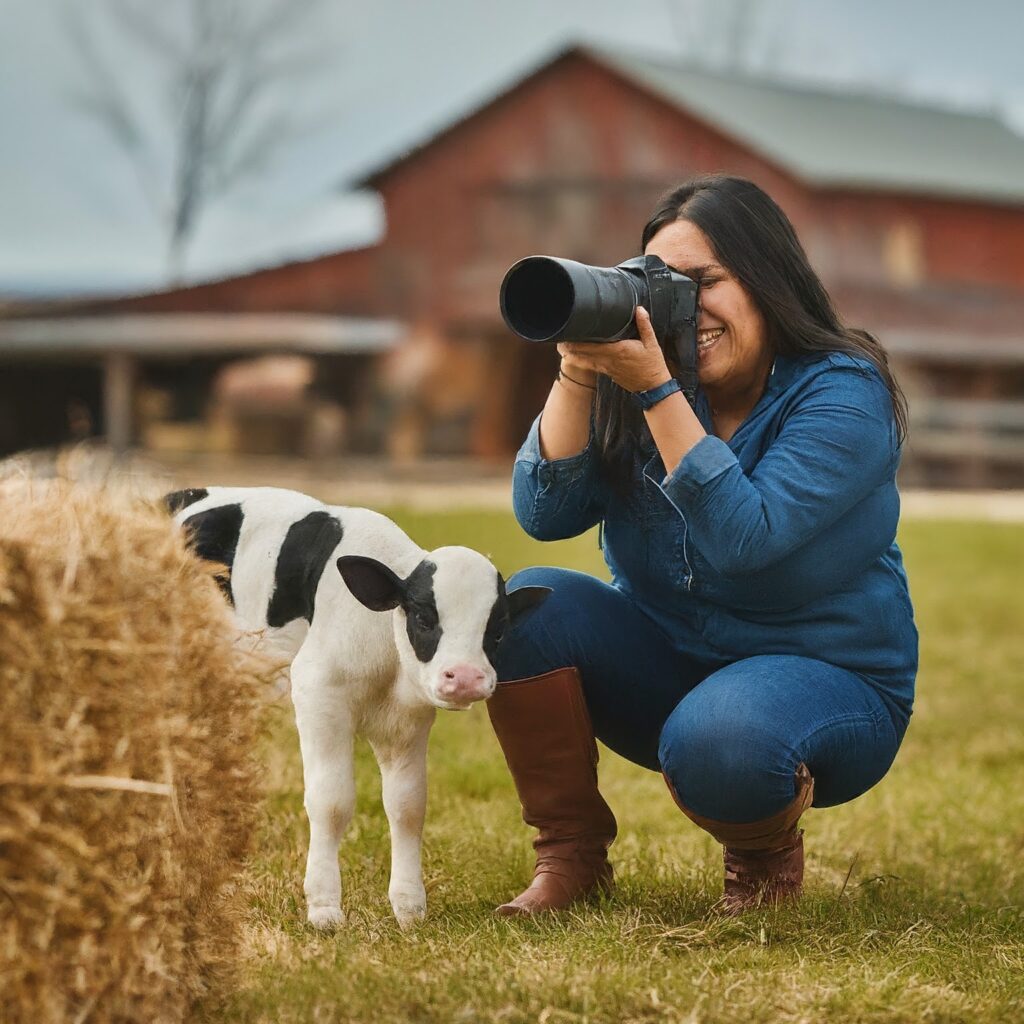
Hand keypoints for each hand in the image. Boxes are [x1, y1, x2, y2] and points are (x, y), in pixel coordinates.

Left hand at [556, 307, 670, 393]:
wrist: (653, 387)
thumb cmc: (653, 365)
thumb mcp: (652, 343)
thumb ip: (644, 325)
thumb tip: (639, 309)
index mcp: (618, 351)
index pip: (593, 345)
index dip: (579, 342)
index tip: (569, 335)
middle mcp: (609, 360)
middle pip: (584, 354)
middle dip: (571, 348)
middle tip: (559, 340)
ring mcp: (607, 368)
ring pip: (585, 362)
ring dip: (573, 355)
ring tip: (561, 348)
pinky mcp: (608, 373)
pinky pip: (591, 367)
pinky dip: (581, 362)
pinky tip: (574, 358)